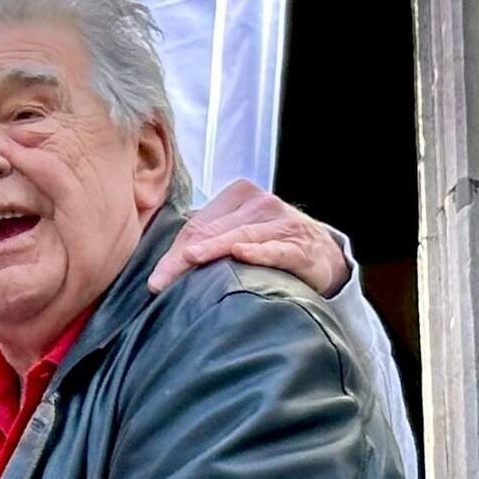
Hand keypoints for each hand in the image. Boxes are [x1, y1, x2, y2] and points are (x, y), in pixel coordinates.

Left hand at [149, 178, 352, 297]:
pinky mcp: (300, 245)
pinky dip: (258, 252)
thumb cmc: (270, 243)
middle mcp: (261, 203)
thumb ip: (205, 242)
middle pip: (213, 231)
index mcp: (240, 195)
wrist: (322, 254)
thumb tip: (160, 273)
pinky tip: (241, 255)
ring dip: (213, 251)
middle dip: (183, 258)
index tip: (156, 280)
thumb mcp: (239, 233)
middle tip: (160, 282)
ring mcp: (282, 222)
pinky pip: (276, 248)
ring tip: (189, 261)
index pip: (198, 225)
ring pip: (240, 236)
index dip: (174, 253)